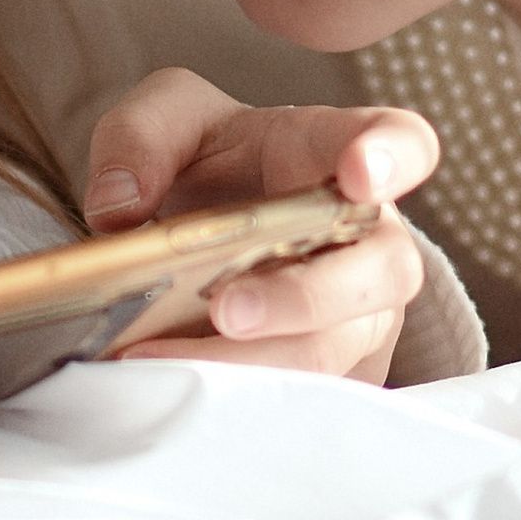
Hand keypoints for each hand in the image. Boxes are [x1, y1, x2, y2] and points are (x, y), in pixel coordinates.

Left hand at [81, 71, 440, 384]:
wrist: (215, 234)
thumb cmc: (214, 166)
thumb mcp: (165, 123)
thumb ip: (139, 138)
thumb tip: (120, 206)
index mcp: (334, 156)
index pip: (401, 143)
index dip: (392, 157)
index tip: (359, 174)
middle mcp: (367, 239)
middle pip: (382, 270)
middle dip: (306, 295)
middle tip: (226, 308)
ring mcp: (359, 313)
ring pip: (338, 346)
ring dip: (259, 360)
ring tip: (165, 359)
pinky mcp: (333, 371)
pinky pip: (309, 396)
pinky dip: (243, 395)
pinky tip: (177, 388)